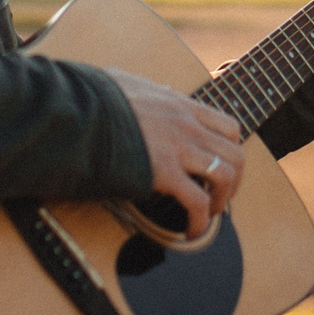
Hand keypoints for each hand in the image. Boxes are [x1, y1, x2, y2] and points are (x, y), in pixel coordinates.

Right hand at [105, 68, 244, 234]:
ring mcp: (178, 147)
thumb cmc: (94, 97)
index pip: (228, 126)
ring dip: (222, 200)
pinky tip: (191, 232)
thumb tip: (161, 89)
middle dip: (234, 181)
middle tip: (219, 196)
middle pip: (236, 153)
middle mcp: (186, 125)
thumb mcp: (129, 82)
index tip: (219, 168)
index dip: (230, 152)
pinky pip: (198, 201)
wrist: (77, 111)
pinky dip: (200, 221)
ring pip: (225, 175)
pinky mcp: (164, 171)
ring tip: (208, 214)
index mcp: (180, 105)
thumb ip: (151, 88)